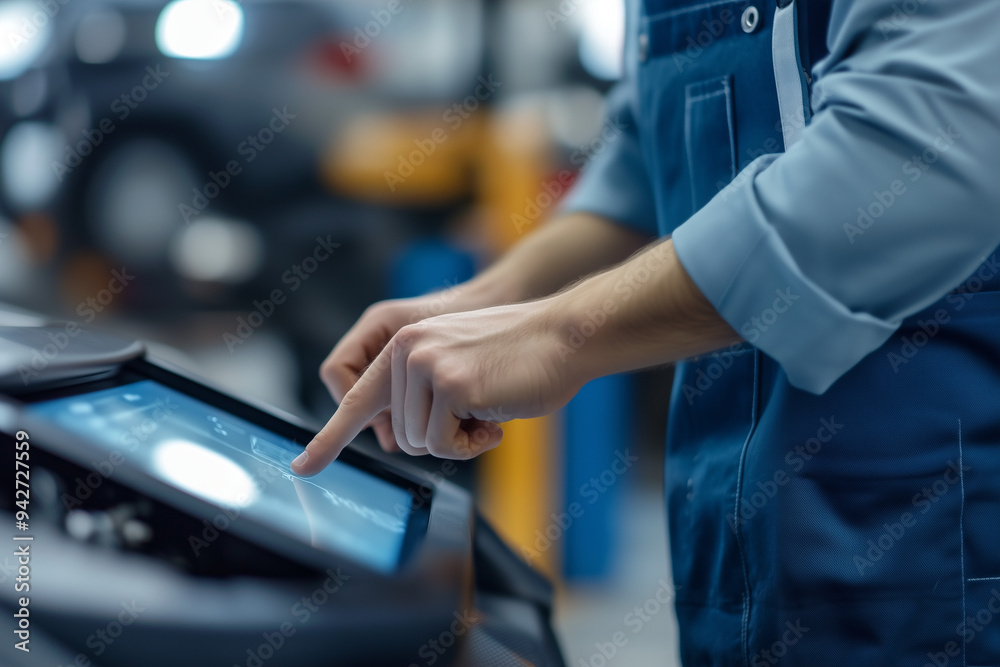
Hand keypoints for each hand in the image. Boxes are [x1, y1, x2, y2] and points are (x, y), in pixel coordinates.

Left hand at [294, 300, 582, 474]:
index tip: (303, 466)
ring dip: (458, 438)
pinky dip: (473, 443)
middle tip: (477, 410)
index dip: (329, 439)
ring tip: (488, 406)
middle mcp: (405, 350)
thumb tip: (400, 438)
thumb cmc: (520, 358)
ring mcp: (425, 365)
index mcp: (402, 344)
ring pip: (421, 443)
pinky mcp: (450, 384)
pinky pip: (445, 444)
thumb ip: (423, 391)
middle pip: (400, 434)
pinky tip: (495, 415)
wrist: (564, 336)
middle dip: (440, 436)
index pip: (356, 398)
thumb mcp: (457, 366)